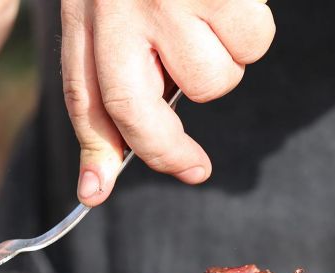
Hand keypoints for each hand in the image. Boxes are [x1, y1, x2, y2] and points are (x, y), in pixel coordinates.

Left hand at [61, 0, 274, 205]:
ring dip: (223, 66)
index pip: (83, 96)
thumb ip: (113, 64)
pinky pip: (250, 44)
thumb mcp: (111, 3)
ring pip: (209, 80)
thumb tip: (106, 166)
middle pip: (134, 107)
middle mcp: (117, 8)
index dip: (93, 151)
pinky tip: (234, 4)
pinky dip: (251, 34)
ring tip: (211, 24)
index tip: (94, 192)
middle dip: (166, 151)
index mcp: (86, 12)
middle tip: (194, 169)